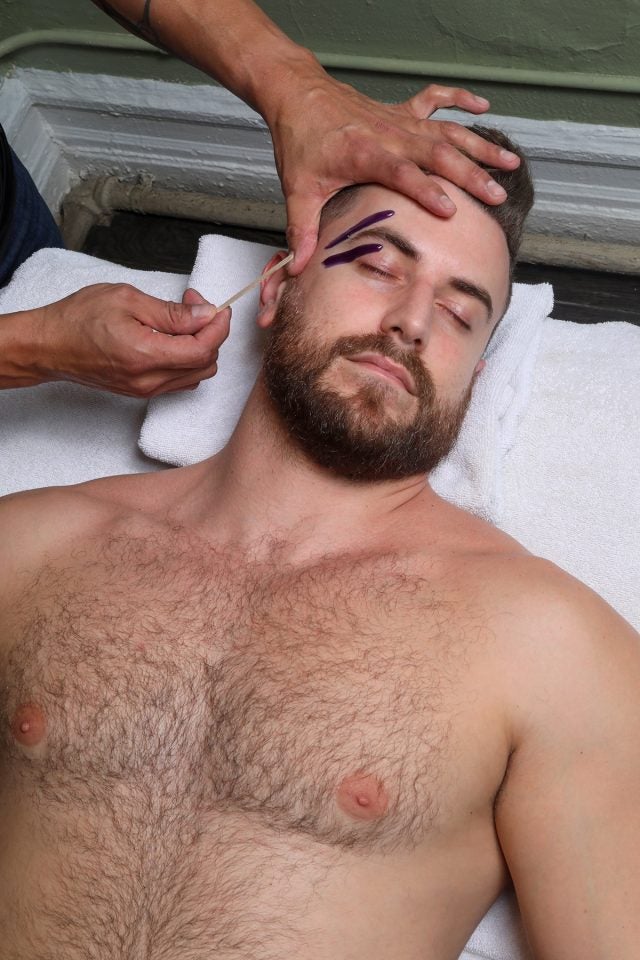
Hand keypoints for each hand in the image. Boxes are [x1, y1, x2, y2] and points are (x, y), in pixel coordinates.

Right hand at [32, 283, 229, 396]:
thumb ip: (172, 312)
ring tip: (182, 320)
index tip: (217, 307)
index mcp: (146, 356)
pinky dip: (187, 359)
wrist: (48, 346)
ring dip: (200, 346)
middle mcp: (149, 381)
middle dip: (211, 333)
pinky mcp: (142, 392)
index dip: (218, 326)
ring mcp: (146, 391)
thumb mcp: (128, 300)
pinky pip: (180, 381)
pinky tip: (173, 338)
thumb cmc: (78, 318)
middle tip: (194, 305)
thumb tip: (206, 314)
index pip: (204, 349)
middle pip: (206, 364)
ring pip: (196, 375)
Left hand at [267, 70, 520, 273]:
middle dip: (469, 175)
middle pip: (435, 153)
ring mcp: (398, 121)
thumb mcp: (297, 189)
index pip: (401, 174)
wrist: (297, 95)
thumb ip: (303, 230)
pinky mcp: (400, 111)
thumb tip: (298, 269)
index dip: (425, 190)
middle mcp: (388, 134)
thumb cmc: (300, 142)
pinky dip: (460, 100)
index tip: (450, 210)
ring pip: (445, 132)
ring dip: (479, 147)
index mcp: (364, 154)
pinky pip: (435, 100)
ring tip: (511, 163)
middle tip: (496, 196)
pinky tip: (484, 108)